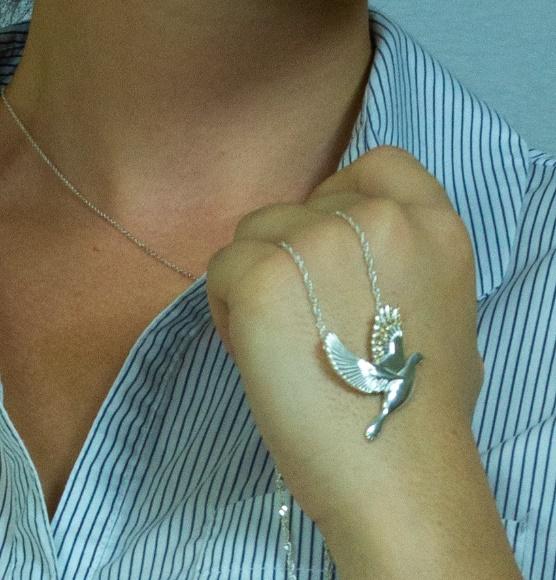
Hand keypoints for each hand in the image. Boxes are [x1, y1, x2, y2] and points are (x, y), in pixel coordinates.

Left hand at [206, 146, 484, 569]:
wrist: (397, 474)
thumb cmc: (417, 406)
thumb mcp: (438, 309)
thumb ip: (399, 261)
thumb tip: (341, 251)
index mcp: (431, 225)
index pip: (379, 165)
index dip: (344, 203)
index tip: (332, 250)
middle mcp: (378, 218)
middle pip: (301, 206)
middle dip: (294, 254)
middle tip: (304, 320)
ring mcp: (318, 242)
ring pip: (256, 232)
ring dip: (258, 279)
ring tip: (278, 340)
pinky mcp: (263, 278)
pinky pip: (223, 268)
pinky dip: (227, 307)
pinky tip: (253, 351)